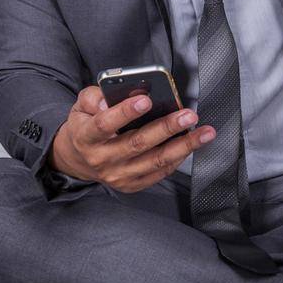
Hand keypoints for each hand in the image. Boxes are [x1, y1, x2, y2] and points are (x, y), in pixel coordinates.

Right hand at [49, 84, 216, 192]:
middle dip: (166, 128)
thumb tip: (110, 99)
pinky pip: (159, 173)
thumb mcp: (80, 106)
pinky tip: (191, 145)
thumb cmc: (85, 126)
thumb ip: (93, 97)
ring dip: (183, 146)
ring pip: (155, 161)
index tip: (146, 99)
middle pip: (137, 144)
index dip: (124, 113)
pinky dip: (178, 158)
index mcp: (85, 137)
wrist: (78, 160)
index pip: (104, 125)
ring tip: (204, 133)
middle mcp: (102, 160)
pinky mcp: (131, 185)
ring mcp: (118, 176)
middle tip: (188, 115)